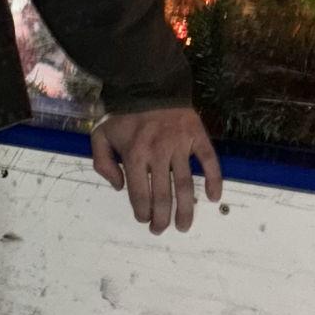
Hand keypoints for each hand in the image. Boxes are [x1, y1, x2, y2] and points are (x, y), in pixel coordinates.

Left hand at [91, 108, 222, 234]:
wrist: (148, 84)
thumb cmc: (123, 114)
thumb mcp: (100, 135)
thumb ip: (103, 163)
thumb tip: (119, 187)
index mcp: (134, 154)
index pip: (140, 193)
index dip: (142, 211)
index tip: (144, 220)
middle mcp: (159, 153)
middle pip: (163, 194)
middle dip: (162, 217)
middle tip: (161, 229)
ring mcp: (181, 145)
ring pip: (185, 184)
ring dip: (186, 208)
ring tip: (183, 225)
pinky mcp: (198, 137)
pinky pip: (209, 162)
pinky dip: (214, 180)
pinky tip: (213, 197)